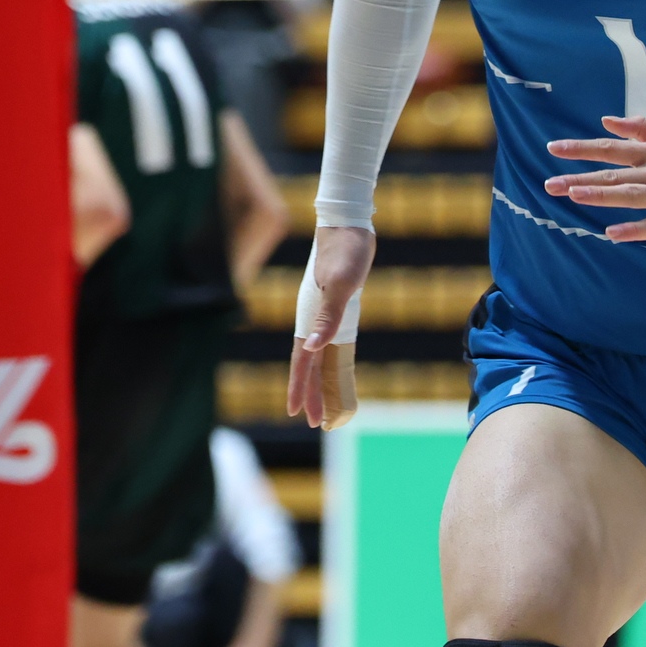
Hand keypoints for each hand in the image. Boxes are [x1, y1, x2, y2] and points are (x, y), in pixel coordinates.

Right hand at [286, 225, 372, 428]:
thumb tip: (311, 348)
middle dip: (310, 393)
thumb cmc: (346, 250)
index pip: (301, 361)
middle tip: (315, 423)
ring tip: (324, 407)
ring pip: (319, 357)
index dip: (299, 387)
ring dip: (320, 381)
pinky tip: (335, 371)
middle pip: (309, 365)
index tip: (295, 413)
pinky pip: (333, 342)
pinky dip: (333, 360)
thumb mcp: (341, 284)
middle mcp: (313, 319)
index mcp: (309, 317)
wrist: (350, 224)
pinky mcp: (339, 308)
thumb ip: (327, 317)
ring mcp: (324, 314)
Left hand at [544, 116, 645, 242]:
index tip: (554, 149)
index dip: (583, 149)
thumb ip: (641, 130)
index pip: (613, 148)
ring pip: (633, 195)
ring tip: (574, 196)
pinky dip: (635, 229)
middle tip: (550, 184)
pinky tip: (612, 234)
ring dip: (603, 195)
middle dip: (582, 177)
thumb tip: (606, 121)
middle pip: (616, 174)